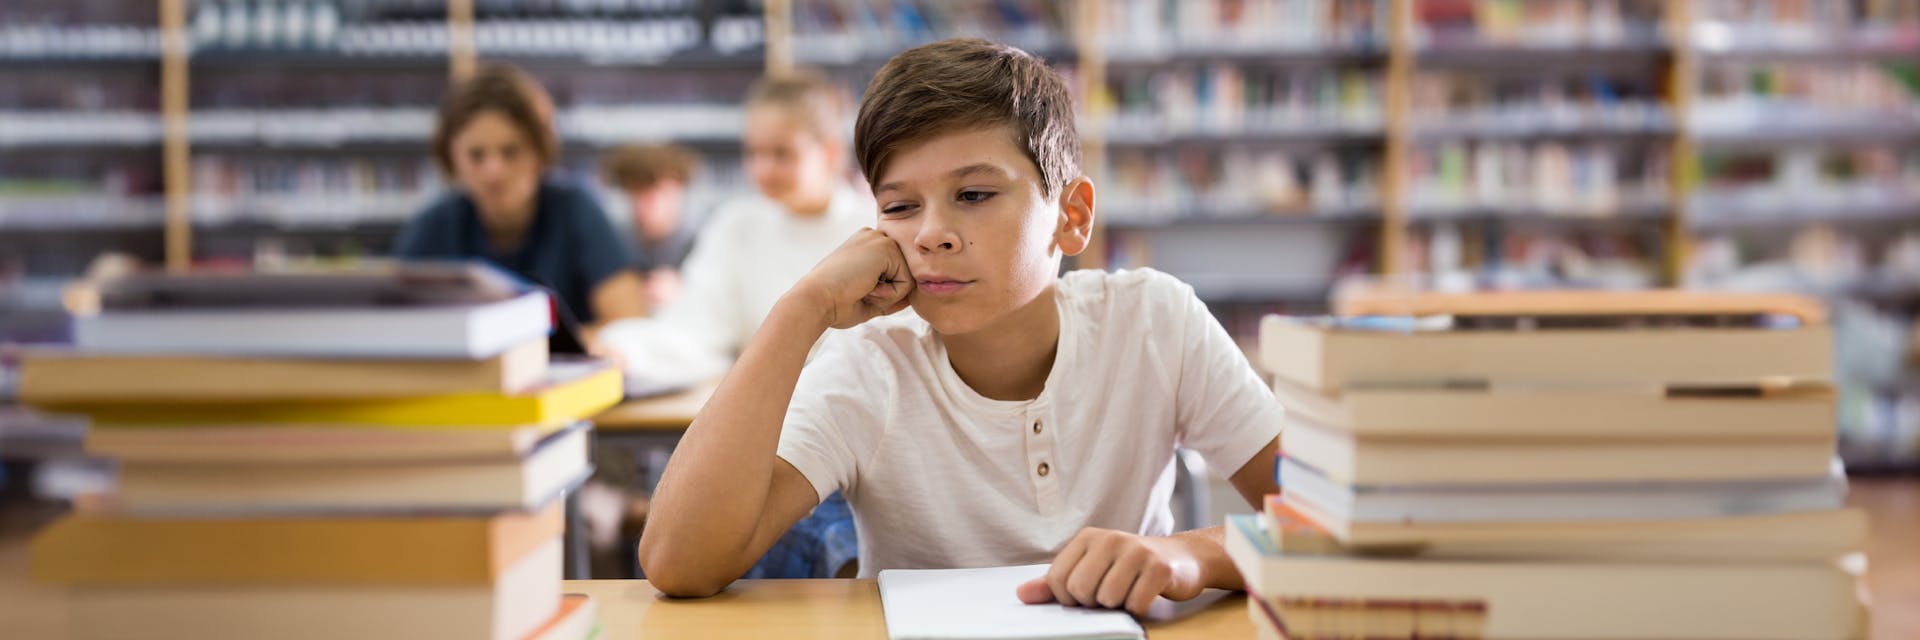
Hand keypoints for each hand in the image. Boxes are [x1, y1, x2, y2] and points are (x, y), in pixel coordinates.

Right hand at [792, 228, 913, 329]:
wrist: (816, 300)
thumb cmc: (835, 304)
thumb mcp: (868, 299)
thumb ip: (891, 296)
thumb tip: (912, 297)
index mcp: (866, 245)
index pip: (895, 274)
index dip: (882, 293)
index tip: (857, 292)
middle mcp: (874, 237)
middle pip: (904, 275)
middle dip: (888, 293)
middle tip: (860, 292)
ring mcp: (880, 239)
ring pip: (908, 278)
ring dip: (889, 295)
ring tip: (863, 289)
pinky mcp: (886, 248)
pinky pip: (908, 283)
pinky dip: (890, 295)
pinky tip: (868, 288)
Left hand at [1016, 528, 1205, 616]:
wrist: (1183, 558)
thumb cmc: (1131, 567)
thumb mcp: (1092, 569)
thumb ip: (1055, 583)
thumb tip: (1021, 595)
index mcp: (1088, 538)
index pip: (1057, 579)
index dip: (1069, 599)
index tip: (1087, 594)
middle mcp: (1110, 539)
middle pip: (1080, 590)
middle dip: (1094, 603)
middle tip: (1112, 593)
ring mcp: (1136, 551)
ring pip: (1107, 599)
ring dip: (1119, 606)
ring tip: (1131, 590)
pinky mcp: (1159, 567)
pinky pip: (1135, 604)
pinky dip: (1139, 608)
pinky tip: (1147, 593)